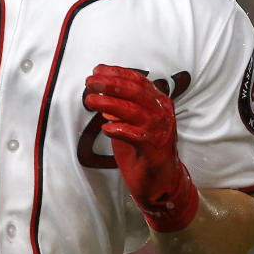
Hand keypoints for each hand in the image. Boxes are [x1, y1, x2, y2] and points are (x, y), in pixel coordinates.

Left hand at [83, 64, 198, 231]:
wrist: (160, 182)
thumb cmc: (144, 151)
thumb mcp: (130, 125)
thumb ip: (119, 110)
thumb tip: (101, 96)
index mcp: (159, 103)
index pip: (138, 80)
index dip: (116, 73)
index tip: (97, 71)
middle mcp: (163, 113)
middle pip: (135, 91)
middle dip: (110, 83)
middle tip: (90, 82)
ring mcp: (160, 131)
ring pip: (133, 110)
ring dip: (109, 103)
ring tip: (91, 101)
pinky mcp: (154, 150)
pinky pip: (135, 135)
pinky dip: (119, 129)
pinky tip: (106, 128)